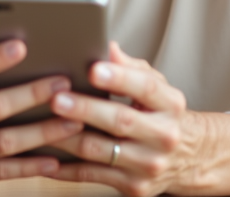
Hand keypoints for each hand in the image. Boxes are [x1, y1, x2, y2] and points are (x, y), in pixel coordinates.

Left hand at [46, 42, 193, 196]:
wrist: (188, 158)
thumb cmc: (161, 114)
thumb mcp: (157, 88)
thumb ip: (130, 67)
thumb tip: (106, 46)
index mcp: (170, 104)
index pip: (146, 88)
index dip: (119, 77)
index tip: (93, 69)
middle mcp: (164, 136)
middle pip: (120, 120)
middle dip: (85, 109)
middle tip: (56, 99)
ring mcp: (149, 165)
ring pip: (100, 151)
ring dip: (67, 138)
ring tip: (41, 125)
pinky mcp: (134, 187)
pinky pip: (92, 176)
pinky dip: (66, 167)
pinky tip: (46, 157)